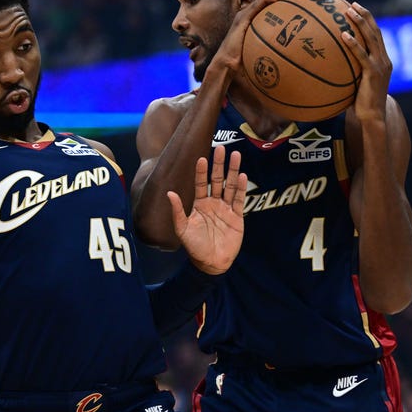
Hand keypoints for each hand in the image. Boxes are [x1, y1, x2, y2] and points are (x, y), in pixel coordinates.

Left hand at [168, 145, 246, 274]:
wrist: (211, 263)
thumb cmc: (194, 247)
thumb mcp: (182, 229)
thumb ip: (178, 211)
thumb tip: (169, 193)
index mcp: (199, 204)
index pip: (201, 183)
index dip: (201, 171)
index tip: (201, 158)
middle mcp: (213, 203)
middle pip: (217, 180)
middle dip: (219, 164)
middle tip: (222, 148)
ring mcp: (226, 209)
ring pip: (230, 185)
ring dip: (232, 171)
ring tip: (236, 155)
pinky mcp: (237, 217)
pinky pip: (239, 200)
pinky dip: (241, 188)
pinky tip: (241, 176)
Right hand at [209, 0, 298, 75]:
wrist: (227, 64)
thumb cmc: (243, 62)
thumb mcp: (260, 53)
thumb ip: (272, 51)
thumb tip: (290, 59)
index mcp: (253, 19)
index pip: (270, 4)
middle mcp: (249, 13)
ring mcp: (245, 14)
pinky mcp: (242, 18)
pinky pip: (257, 4)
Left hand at [342, 3, 392, 122]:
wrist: (373, 117)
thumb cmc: (361, 103)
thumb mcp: (356, 83)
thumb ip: (349, 71)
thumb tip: (329, 65)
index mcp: (383, 60)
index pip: (376, 35)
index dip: (368, 20)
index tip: (356, 8)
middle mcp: (384, 60)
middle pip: (376, 31)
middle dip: (364, 15)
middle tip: (352, 4)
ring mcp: (380, 66)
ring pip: (371, 38)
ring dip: (360, 22)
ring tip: (348, 11)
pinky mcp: (373, 73)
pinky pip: (362, 55)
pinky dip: (353, 44)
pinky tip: (343, 35)